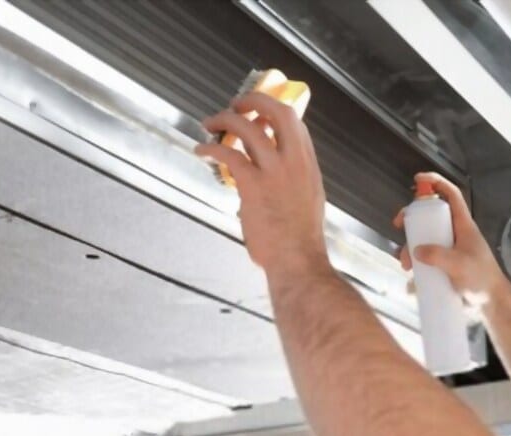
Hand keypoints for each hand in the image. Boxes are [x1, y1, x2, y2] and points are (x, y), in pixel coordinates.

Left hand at [195, 92, 326, 273]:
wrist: (297, 260)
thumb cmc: (301, 239)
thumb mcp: (308, 199)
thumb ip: (294, 178)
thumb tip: (274, 169)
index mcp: (308, 164)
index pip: (294, 122)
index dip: (273, 109)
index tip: (259, 111)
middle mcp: (294, 162)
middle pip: (277, 112)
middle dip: (254, 100)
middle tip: (237, 104)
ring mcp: (274, 172)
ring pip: (247, 127)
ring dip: (225, 119)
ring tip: (211, 123)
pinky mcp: (252, 185)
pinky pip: (228, 155)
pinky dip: (211, 148)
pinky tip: (202, 151)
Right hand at [394, 173, 508, 307]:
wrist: (491, 304)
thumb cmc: (482, 279)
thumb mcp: (459, 265)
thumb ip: (438, 256)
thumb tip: (416, 251)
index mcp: (463, 226)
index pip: (451, 196)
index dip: (436, 183)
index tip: (418, 179)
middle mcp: (454, 234)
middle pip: (430, 217)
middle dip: (413, 220)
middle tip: (399, 225)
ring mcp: (448, 250)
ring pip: (423, 240)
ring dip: (411, 249)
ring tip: (406, 265)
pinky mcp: (444, 266)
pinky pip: (425, 261)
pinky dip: (416, 268)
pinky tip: (412, 282)